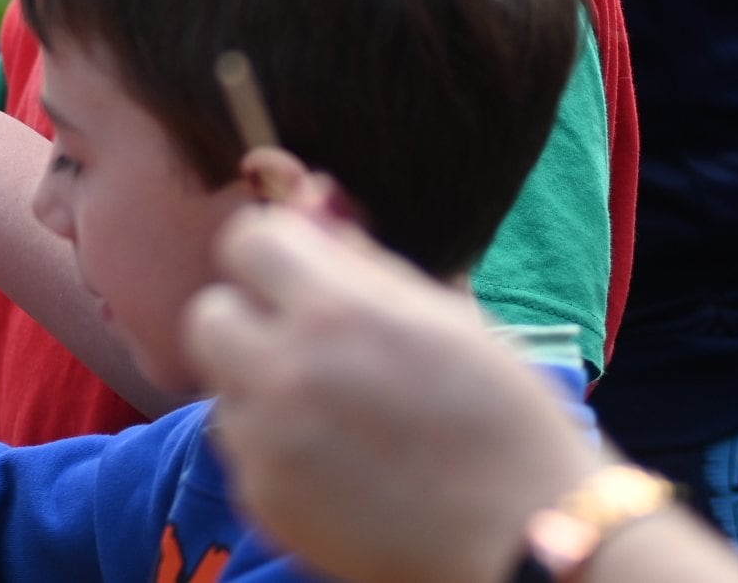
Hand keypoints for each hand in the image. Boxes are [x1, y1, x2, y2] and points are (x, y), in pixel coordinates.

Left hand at [185, 209, 594, 582]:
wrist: (528, 542)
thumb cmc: (506, 420)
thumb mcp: (449, 318)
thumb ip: (366, 260)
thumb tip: (309, 195)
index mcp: (340, 312)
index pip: (246, 241)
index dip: (273, 252)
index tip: (297, 271)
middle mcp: (289, 373)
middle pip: (210, 314)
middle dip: (249, 318)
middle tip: (301, 340)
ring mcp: (269, 443)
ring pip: (222, 384)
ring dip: (261, 386)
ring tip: (334, 409)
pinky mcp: (263, 500)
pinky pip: (240, 448)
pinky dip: (273, 447)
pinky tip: (337, 460)